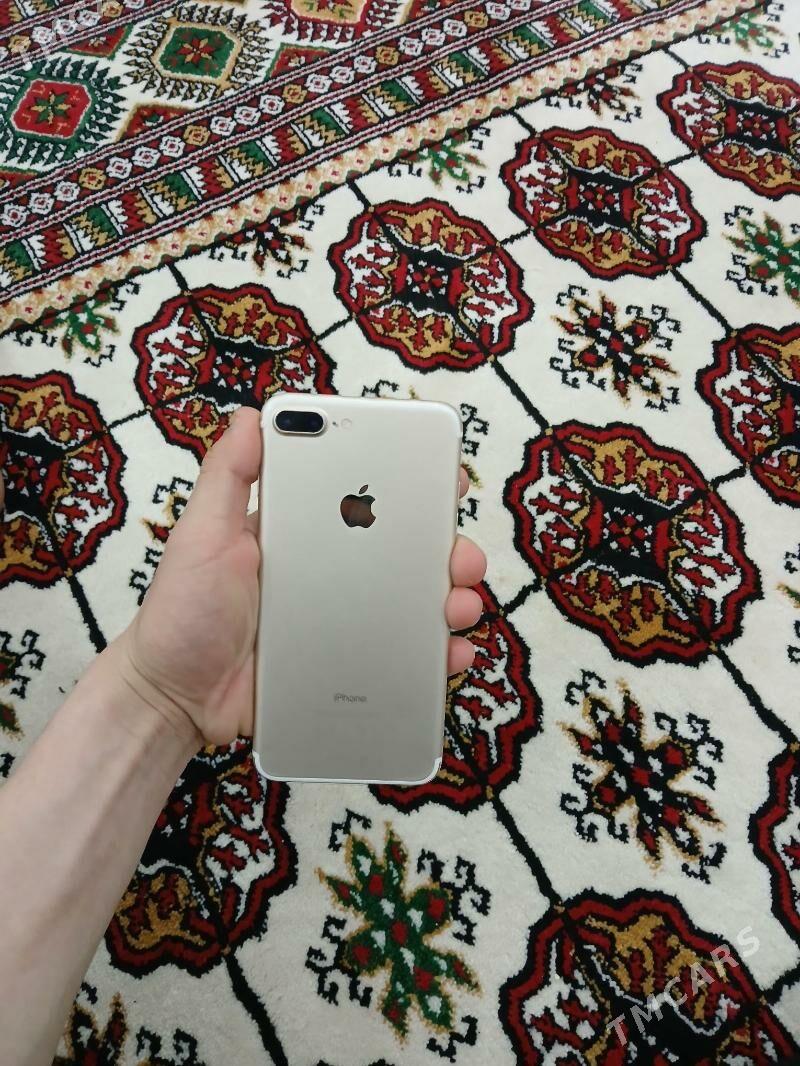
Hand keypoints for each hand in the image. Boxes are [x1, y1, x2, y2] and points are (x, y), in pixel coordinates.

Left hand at [115, 406, 486, 747]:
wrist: (174, 699)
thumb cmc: (182, 612)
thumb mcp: (202, 535)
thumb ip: (228, 477)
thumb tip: (252, 414)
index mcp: (303, 535)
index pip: (365, 501)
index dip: (409, 488)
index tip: (443, 479)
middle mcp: (332, 574)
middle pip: (404, 553)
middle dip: (444, 549)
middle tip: (458, 556)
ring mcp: (344, 622)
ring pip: (413, 604)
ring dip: (451, 599)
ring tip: (458, 606)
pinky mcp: (347, 667)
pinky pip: (402, 657)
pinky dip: (435, 655)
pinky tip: (449, 652)